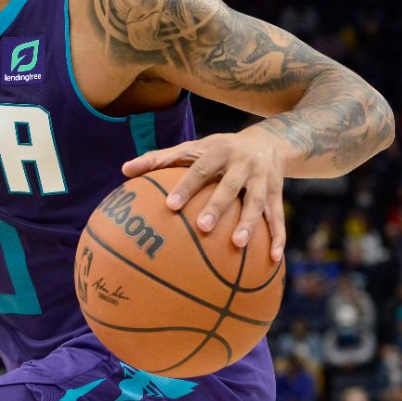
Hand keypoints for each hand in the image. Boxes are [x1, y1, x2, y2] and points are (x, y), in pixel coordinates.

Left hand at [121, 127, 287, 259]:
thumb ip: (160, 159)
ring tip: (238, 244)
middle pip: (230, 186)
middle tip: (202, 227)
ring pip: (257, 203)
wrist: (269, 141)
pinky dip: (277, 237)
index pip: (200, 169)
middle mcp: (243, 164)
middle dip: (218, 206)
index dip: (186, 186)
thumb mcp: (193, 147)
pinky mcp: (277, 194)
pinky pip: (277, 218)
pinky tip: (272, 259)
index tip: (170, 205)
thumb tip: (123, 170)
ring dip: (250, 224)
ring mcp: (263, 180)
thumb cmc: (219, 150)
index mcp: (219, 151)